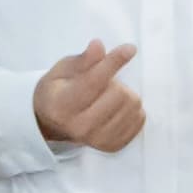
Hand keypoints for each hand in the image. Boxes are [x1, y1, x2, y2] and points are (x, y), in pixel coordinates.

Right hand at [31, 38, 147, 154]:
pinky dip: (132, 109)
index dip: (114, 62)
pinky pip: (139, 120)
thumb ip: (83, 60)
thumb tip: (98, 46)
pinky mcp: (113, 146)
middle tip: (103, 84)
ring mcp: (97, 140)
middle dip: (115, 81)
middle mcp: (79, 127)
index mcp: (62, 105)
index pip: (94, 81)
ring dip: (125, 94)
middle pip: (118, 93)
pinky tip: (117, 108)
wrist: (53, 123)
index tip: (130, 48)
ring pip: (132, 106)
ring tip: (108, 96)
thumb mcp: (63, 70)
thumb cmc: (59, 91)